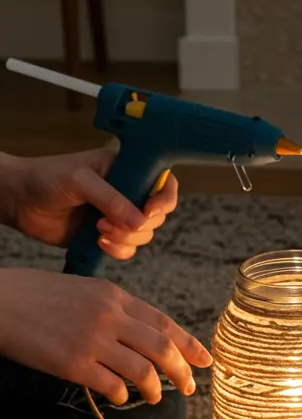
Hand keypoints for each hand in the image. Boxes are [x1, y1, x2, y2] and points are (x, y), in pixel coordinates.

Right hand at [0, 270, 211, 404]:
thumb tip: (140, 334)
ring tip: (156, 398)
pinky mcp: (73, 364)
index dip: (187, 343)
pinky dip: (122, 396)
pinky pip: (112, 387)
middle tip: (189, 387)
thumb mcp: (82, 290)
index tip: (204, 359)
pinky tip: (119, 398)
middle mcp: (109, 316)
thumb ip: (113, 308)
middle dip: (181, 371)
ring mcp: (92, 340)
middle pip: (161, 348)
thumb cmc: (36, 296)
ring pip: (142, 371)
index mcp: (113, 295)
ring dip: (155, 389)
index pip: (162, 322)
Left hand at [7, 146, 178, 258]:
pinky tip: (98, 242)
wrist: (20, 200)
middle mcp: (126, 192)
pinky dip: (117, 250)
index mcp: (126, 169)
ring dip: (126, 239)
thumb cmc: (47, 177)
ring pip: (143, 235)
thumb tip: (139, 221)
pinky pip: (126, 249)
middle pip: (156, 215)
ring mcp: (117, 215)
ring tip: (99, 231)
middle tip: (110, 222)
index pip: (162, 182)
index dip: (163, 199)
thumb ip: (110, 199)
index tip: (150, 211)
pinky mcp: (105, 235)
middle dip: (139, 224)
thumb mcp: (80, 180)